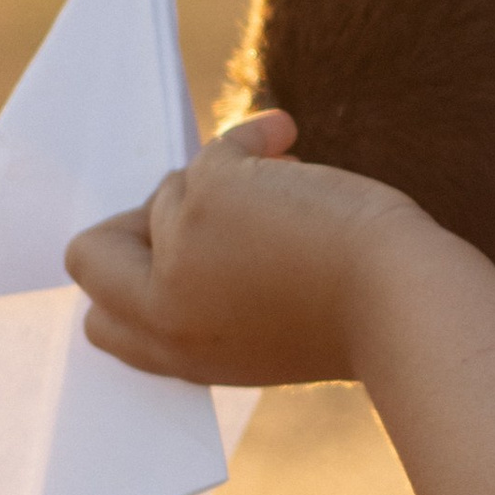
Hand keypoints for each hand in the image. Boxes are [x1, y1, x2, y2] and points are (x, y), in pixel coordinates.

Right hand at [66, 111, 417, 389]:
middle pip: (88, 255)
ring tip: (294, 206)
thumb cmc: (358, 317)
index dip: (129, 279)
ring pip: (170, 193)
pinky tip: (287, 137)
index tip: (171, 249)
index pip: (101, 322)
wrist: (406, 306)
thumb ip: (209, 298)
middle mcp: (164, 314)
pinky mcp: (206, 199)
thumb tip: (178, 209)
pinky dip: (255, 139)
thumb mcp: (263, 329)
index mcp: (179, 357)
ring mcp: (178, 255)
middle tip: (206, 208)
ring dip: (232, 187)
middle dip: (137, 223)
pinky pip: (213, 150)